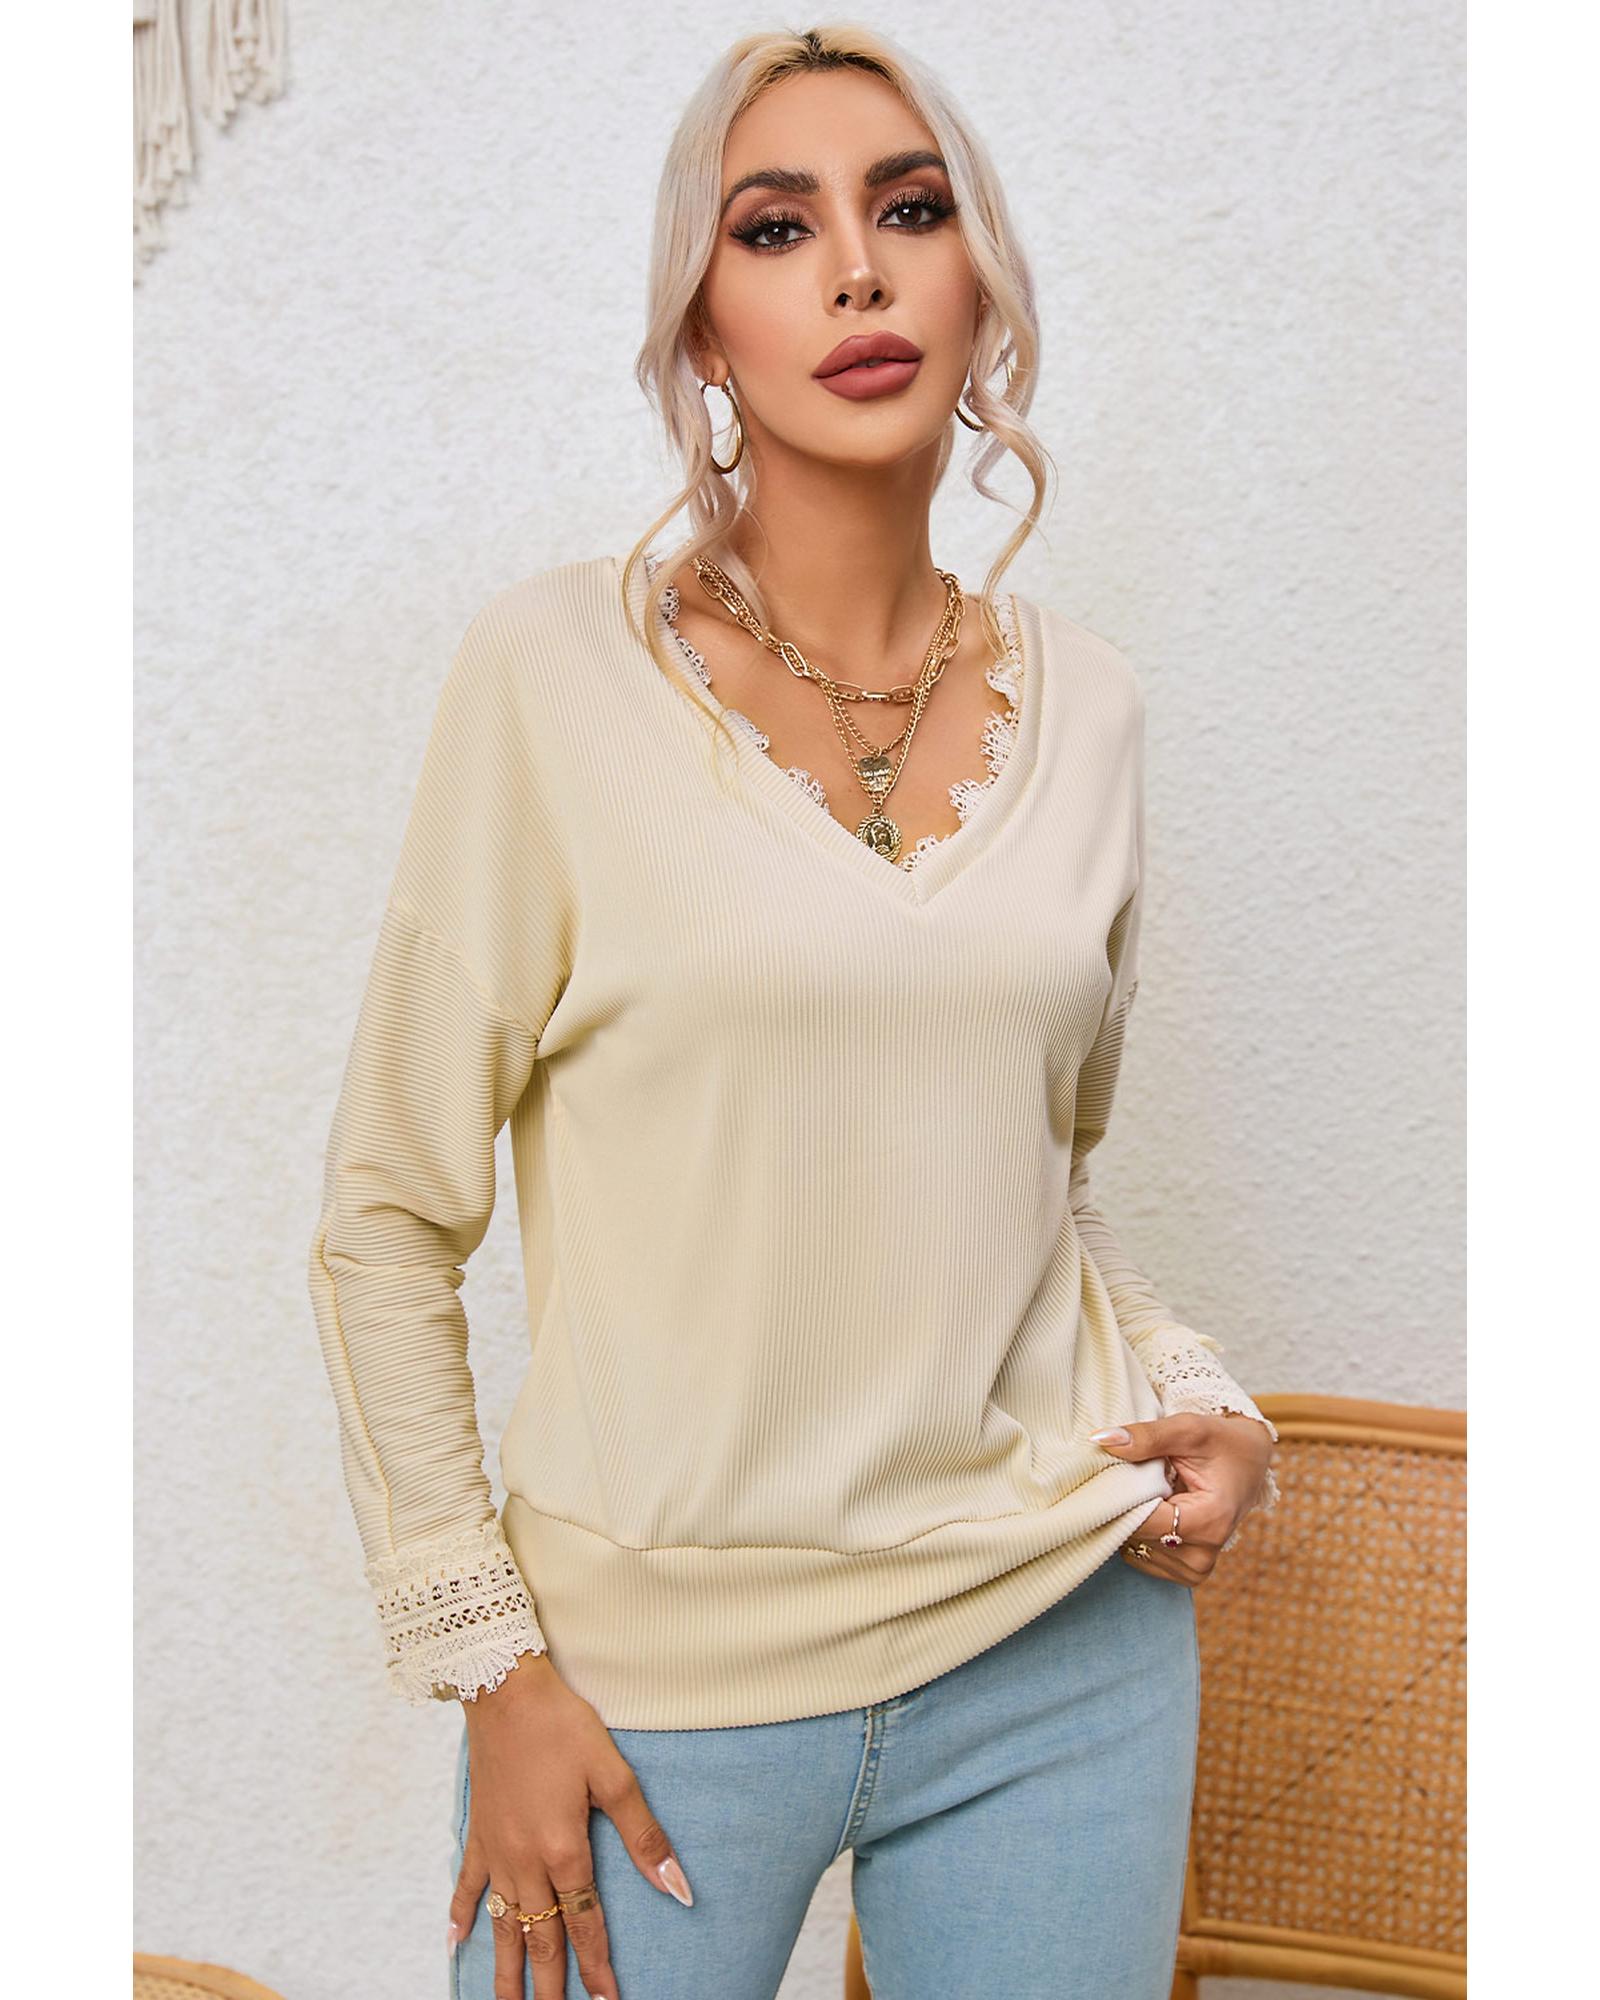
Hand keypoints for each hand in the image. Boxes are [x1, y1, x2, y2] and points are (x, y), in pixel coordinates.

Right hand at [447, 1650, 693, 1998]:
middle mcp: (526, 1862)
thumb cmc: (562, 1724)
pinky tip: (457, 1944)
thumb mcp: (612, 1773)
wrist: (504, 1690)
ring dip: (505, 1970)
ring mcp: (497, 1851)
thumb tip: (678, 1887)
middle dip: (549, 1988)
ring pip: (502, 1926)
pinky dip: (462, 1916)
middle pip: (541, 1938)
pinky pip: (466, 1885)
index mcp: (565, 1850)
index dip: (598, 1968)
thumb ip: (644, 1835)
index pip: (585, 1925)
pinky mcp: (477, 1832)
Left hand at [1090, 1411, 1276, 1587]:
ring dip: (1130, 1518)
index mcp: (1211, 1520)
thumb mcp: (1188, 1429)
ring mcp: (1196, 1567)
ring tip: (1148, 1491)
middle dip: (1123, 1505)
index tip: (1107, 1473)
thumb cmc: (1220, 1442)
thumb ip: (1147, 1436)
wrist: (1248, 1461)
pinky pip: (1140, 1556)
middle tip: (1127, 1475)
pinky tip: (1151, 1509)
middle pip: (1137, 1536)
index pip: (1144, 1520)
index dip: (1119, 1497)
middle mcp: (1205, 1553)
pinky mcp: (1187, 1572)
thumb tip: (1101, 1440)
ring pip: (1134, 1547)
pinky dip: (1137, 1532)